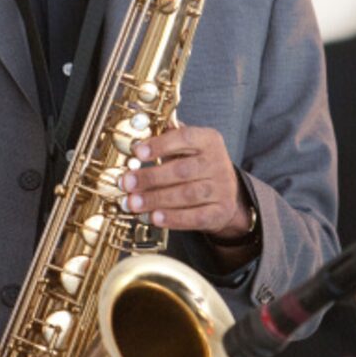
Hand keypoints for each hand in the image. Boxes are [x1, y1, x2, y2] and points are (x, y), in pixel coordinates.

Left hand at [123, 124, 252, 240]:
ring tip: (134, 203)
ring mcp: (222, 189)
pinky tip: (155, 217)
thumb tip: (136, 143)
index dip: (160, 145)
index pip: (185, 138)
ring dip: (157, 199)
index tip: (137, 152)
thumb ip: (166, 141)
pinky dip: (174, 218)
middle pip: (182, 170)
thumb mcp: (187, 148)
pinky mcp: (221, 212)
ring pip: (187, 195)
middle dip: (151, 177)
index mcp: (208, 140)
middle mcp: (218, 163)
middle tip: (127, 183)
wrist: (228, 195)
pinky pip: (196, 217)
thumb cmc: (197, 167)